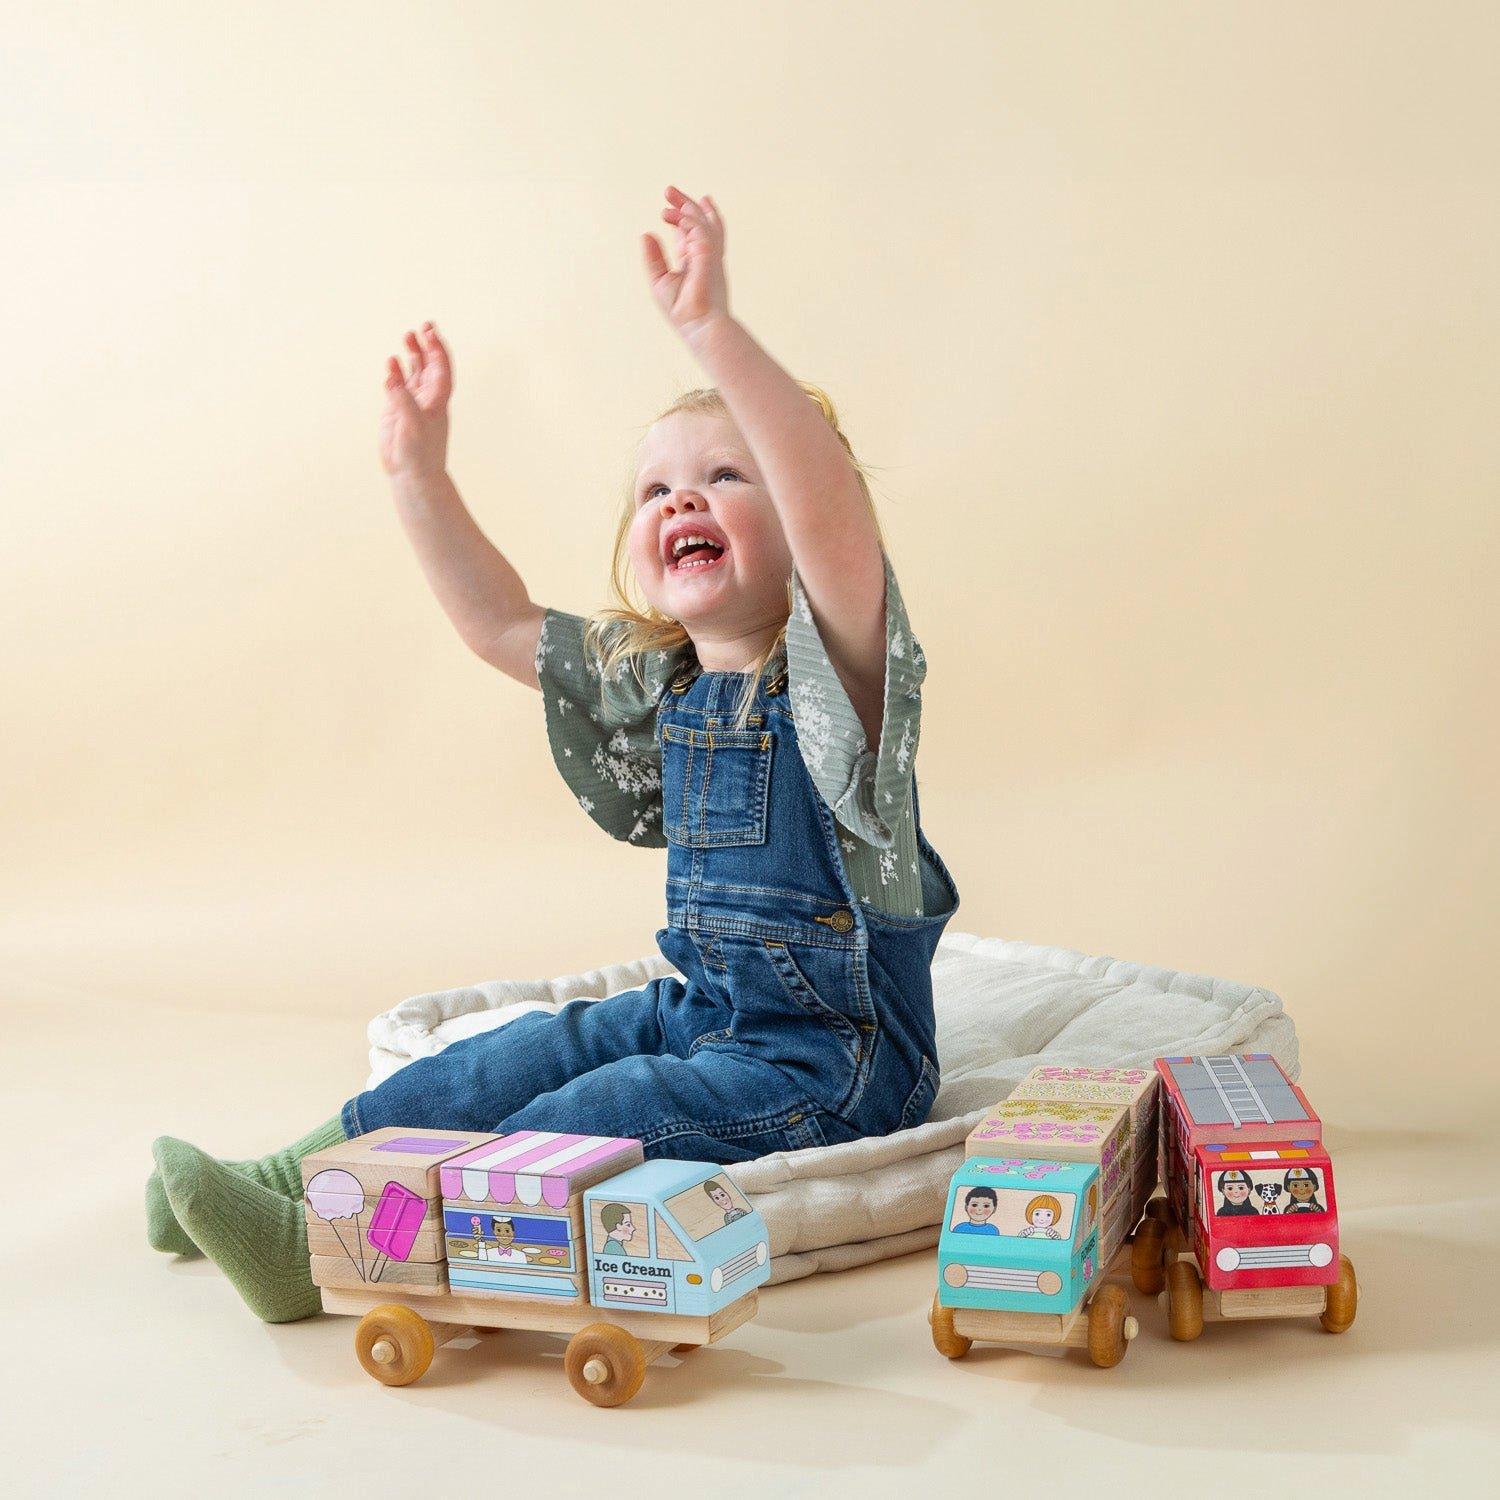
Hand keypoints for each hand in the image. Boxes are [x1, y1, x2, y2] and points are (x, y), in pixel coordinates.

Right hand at [379, 322, 451, 480]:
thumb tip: (392, 377)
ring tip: (408, 336)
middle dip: (428, 346)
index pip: (441, 369)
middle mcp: (427, 398)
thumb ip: (403, 400)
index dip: (438, 350)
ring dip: (413, 355)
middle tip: (423, 326)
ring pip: (415, 372)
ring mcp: (412, 403)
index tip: (430, 333)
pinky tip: (391, 363)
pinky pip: (398, 385)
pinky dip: (396, 372)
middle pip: (430, 365)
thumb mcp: (413, 425)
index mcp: (438, 400)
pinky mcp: (397, 410)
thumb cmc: (420, 454)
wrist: (412, 475)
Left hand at [642, 185, 729, 342]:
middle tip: (668, 190)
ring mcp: (710, 255)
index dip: (680, 217)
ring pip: (702, 222)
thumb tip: (646, 234)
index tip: (665, 209)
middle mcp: (704, 254)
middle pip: (698, 221)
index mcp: (693, 260)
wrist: (698, 325)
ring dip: (686, 210)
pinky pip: (702, 231)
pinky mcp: (711, 257)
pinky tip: (676, 217)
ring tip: (666, 204)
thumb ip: (653, 258)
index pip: (689, 232)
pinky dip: (690, 222)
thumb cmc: (681, 310)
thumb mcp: (659, 280)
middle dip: (685, 204)